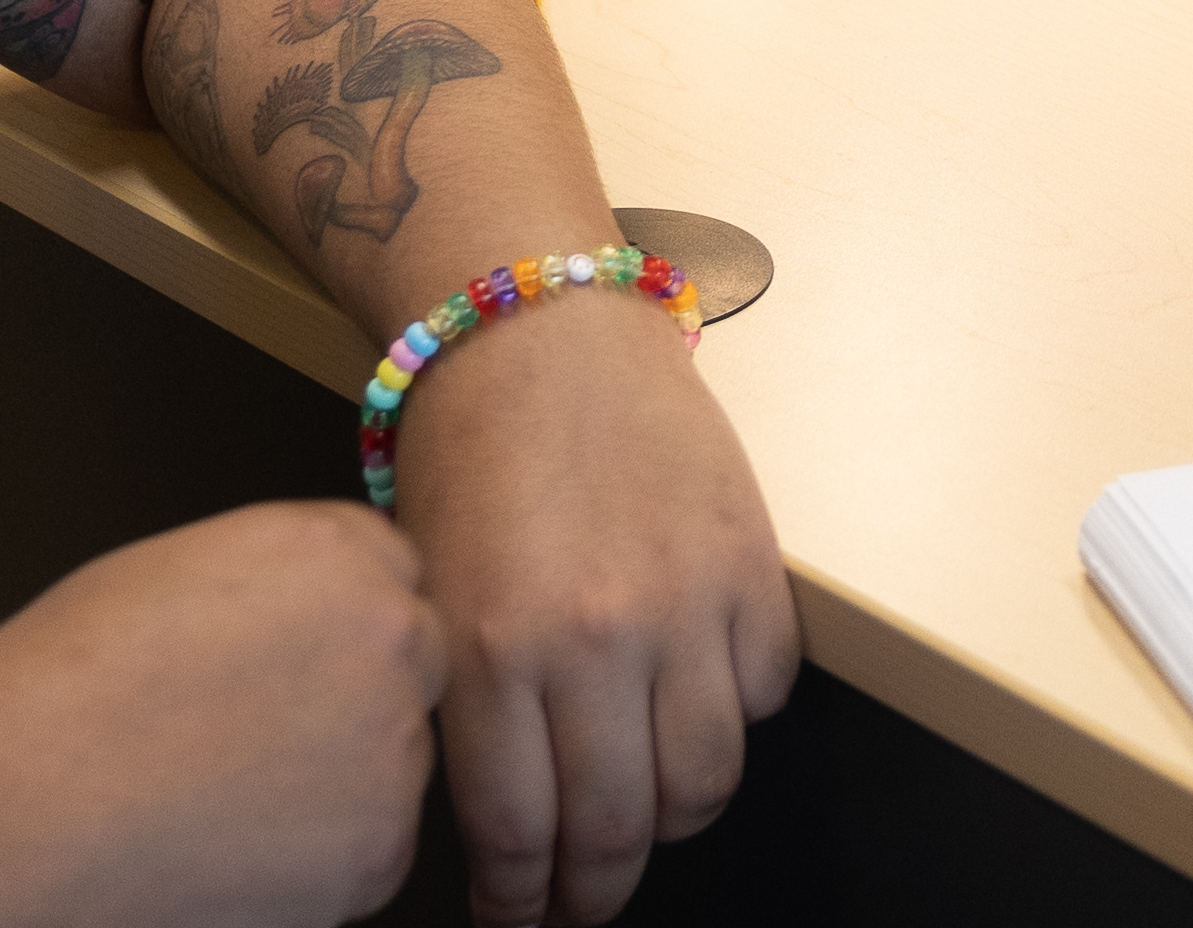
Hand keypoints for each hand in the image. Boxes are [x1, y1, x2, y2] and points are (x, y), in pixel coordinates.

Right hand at [0, 501, 442, 927]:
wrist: (18, 812)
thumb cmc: (66, 689)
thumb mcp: (183, 568)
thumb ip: (284, 574)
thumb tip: (314, 602)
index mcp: (335, 550)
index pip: (393, 567)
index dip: (339, 615)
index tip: (295, 650)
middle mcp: (386, 637)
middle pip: (413, 657)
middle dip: (357, 690)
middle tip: (257, 728)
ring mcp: (393, 749)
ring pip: (393, 757)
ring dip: (339, 774)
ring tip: (223, 785)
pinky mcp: (378, 852)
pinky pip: (371, 845)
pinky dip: (319, 853)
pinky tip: (231, 839)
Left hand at [394, 291, 800, 926]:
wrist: (545, 324)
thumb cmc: (472, 444)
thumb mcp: (428, 588)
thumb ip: (467, 704)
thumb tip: (503, 813)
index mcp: (489, 648)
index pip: (518, 836)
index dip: (521, 901)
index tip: (519, 915)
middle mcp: (592, 638)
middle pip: (618, 832)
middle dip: (595, 891)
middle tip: (581, 900)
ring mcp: (685, 604)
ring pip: (705, 782)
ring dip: (673, 821)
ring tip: (646, 817)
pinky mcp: (754, 568)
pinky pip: (765, 694)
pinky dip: (737, 716)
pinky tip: (696, 702)